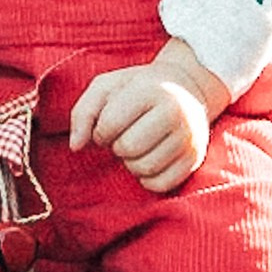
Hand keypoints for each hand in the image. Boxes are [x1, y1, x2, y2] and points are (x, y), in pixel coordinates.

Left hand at [69, 41, 225, 194]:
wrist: (187, 87)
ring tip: (136, 146)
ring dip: (131, 163)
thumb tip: (76, 146)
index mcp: (151, 90)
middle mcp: (176, 112)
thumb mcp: (107, 87)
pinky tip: (148, 159)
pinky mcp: (195, 158)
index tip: (107, 125)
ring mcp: (190, 136)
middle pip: (128, 148)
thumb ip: (83, 112)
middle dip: (116, 146)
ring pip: (145, 168)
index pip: (110, 124)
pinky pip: (162, 184)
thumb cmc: (138, 88)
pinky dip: (147, 178)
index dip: (100, 130)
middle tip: (123, 136)